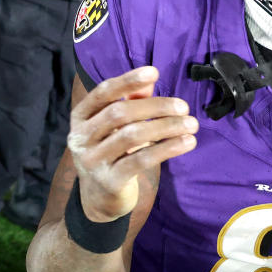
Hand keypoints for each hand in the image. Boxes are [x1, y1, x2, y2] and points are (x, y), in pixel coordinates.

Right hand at [65, 66, 197, 221]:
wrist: (100, 198)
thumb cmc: (112, 153)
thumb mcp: (114, 127)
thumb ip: (130, 101)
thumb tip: (149, 79)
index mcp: (80, 117)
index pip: (103, 93)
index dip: (128, 81)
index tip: (154, 72)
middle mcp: (81, 138)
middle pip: (120, 113)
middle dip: (156, 107)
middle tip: (183, 106)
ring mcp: (93, 161)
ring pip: (132, 136)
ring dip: (166, 127)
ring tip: (191, 124)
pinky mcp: (109, 181)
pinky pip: (140, 160)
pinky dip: (166, 149)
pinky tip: (186, 143)